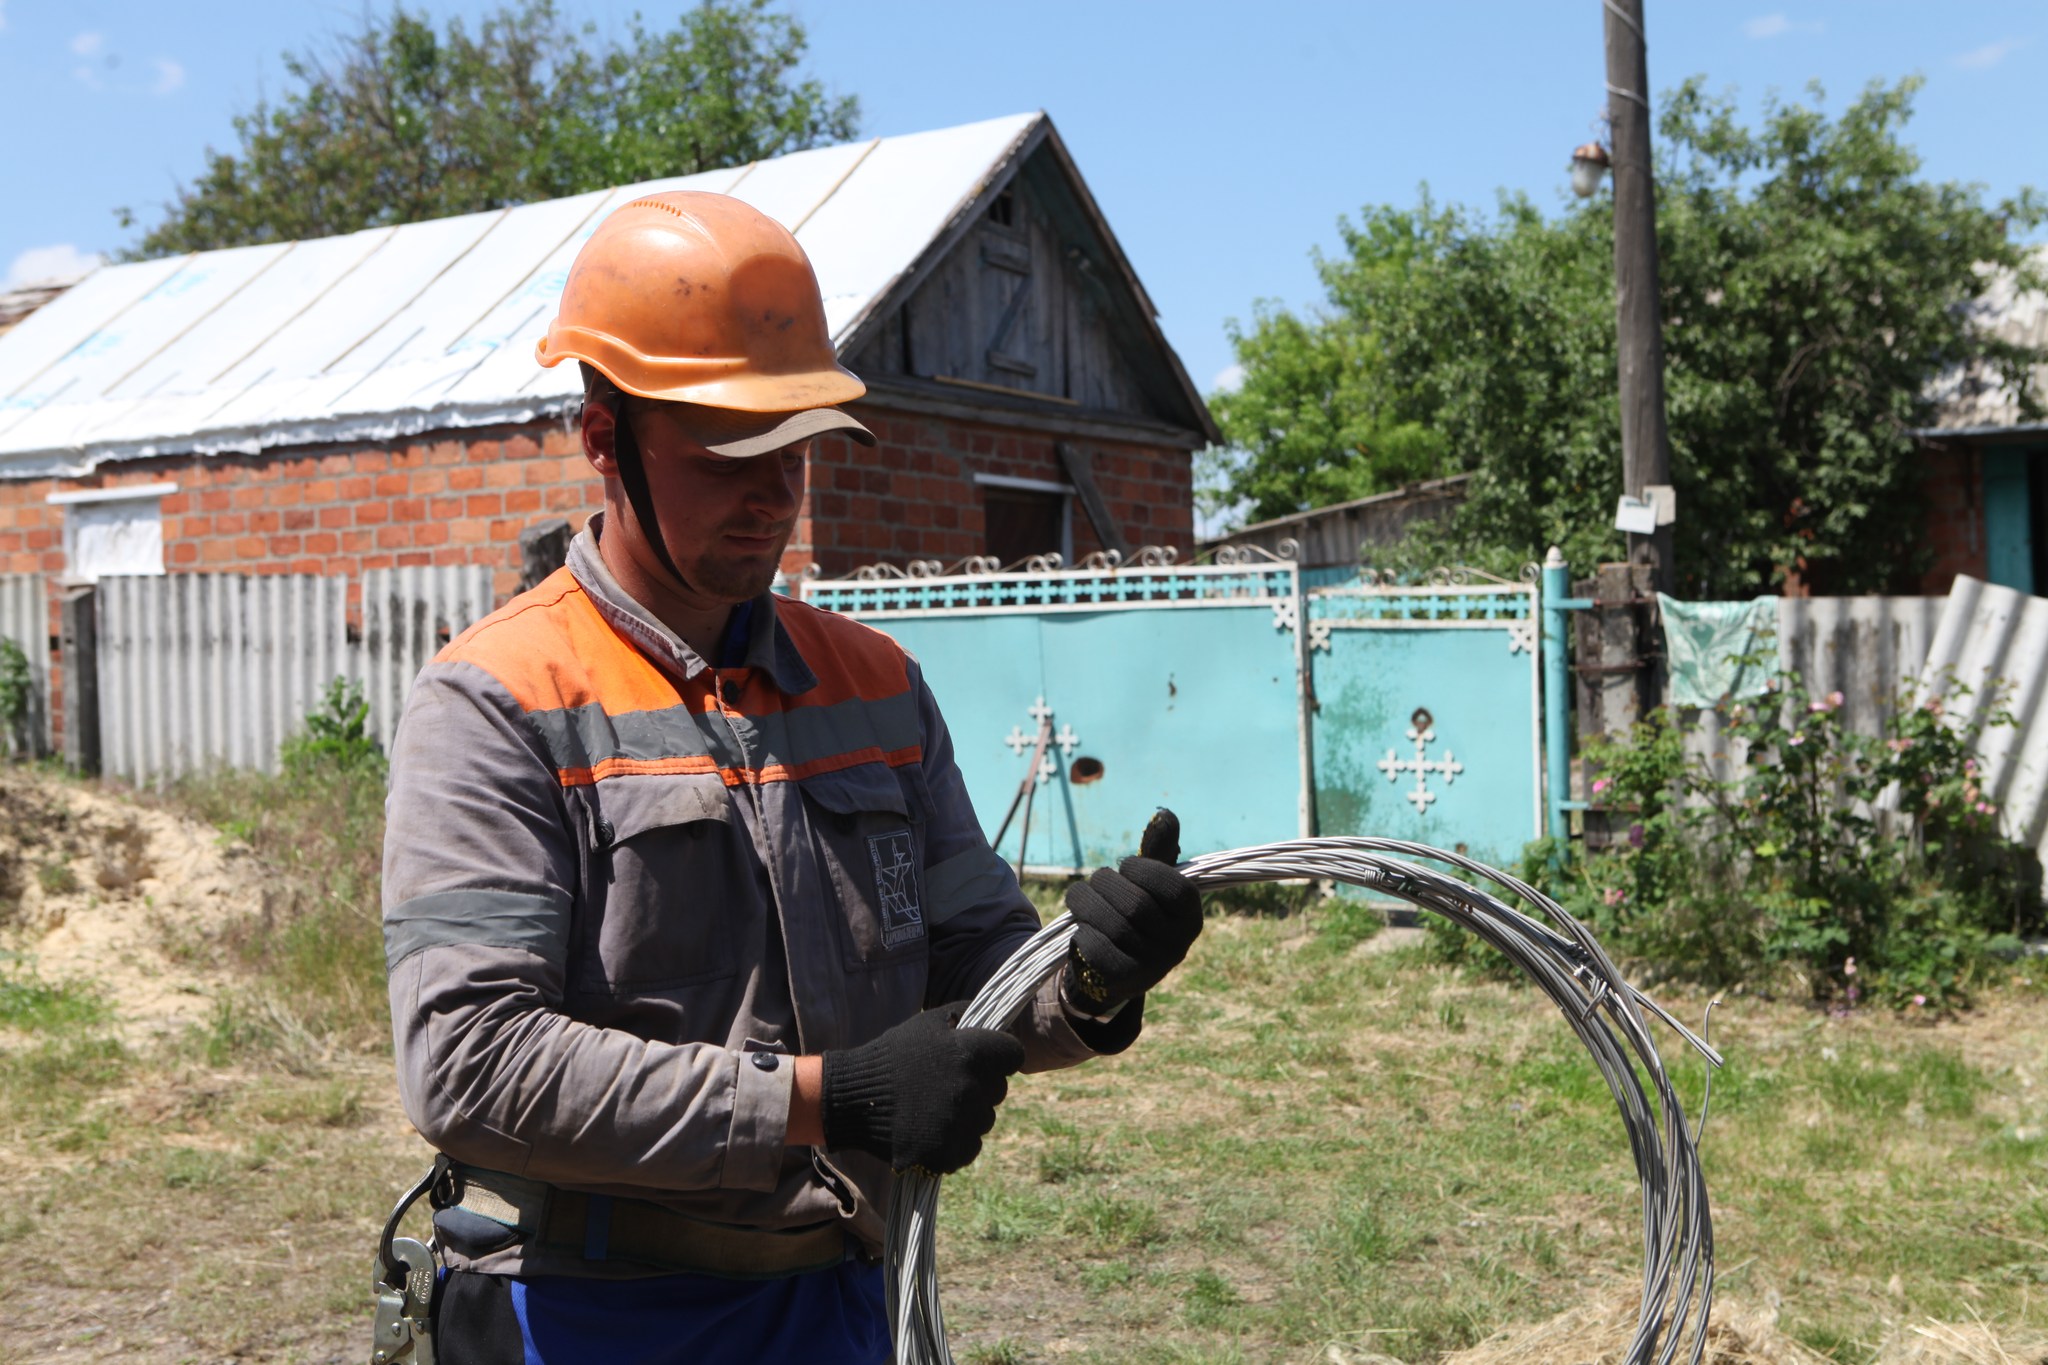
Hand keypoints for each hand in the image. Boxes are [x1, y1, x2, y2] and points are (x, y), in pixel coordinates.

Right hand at [820, 1005, 1024, 1173]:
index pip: (1014, 1055)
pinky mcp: (947, 1153)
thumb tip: (999, 1023)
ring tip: (935, 1106)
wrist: (854, 1098)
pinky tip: (932, 1128)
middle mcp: (971, 1088)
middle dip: (981, 1086)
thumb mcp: (929, 1022)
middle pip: (998, 1090)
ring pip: (985, 1120)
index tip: (983, 1059)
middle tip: (947, 1083)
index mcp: (971, 1052)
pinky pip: (969, 1148)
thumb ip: (967, 1015)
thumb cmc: (894, 1054)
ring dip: (968, 1115)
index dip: (1000, 1056)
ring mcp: (959, 1124)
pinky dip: (955, 1142)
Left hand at [1063, 808, 1201, 1012]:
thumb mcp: (1148, 883)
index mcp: (1191, 918)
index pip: (1175, 886)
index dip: (1143, 869)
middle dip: (1105, 883)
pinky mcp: (1121, 982)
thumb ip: (1157, 850)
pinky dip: (1081, 931)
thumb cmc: (1132, 916)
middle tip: (1095, 882)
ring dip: (1085, 902)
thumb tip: (1164, 814)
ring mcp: (1151, 968)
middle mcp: (1178, 947)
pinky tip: (1082, 929)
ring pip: (1111, 924)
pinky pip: (1095, 946)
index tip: (1125, 866)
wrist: (1110, 971)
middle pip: (1136, 904)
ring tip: (1079, 898)